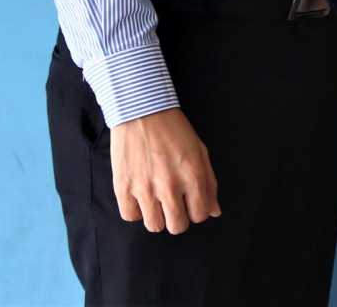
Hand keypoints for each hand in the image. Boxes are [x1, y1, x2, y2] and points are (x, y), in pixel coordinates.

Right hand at [111, 107, 219, 232]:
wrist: (141, 111)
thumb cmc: (173, 129)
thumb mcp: (200, 151)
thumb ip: (209, 183)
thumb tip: (214, 211)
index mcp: (192, 176)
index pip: (199, 216)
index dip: (196, 211)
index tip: (189, 202)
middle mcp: (169, 186)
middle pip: (177, 226)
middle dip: (178, 218)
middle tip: (173, 204)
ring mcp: (144, 188)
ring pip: (154, 225)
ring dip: (157, 216)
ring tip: (155, 201)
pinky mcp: (123, 186)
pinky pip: (130, 215)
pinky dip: (135, 210)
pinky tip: (139, 198)